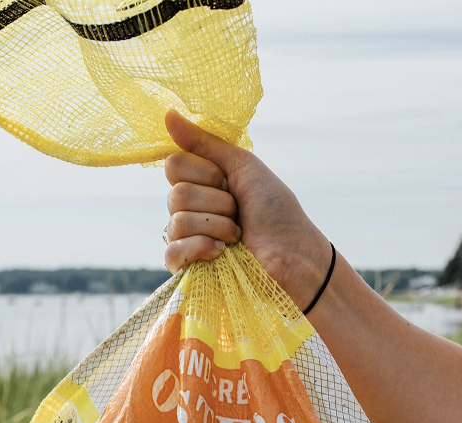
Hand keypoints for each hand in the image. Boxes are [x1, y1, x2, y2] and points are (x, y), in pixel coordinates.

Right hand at [163, 110, 332, 312]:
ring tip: (238, 235)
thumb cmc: (274, 210)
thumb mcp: (243, 166)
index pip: (174, 165)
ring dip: (217, 225)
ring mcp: (186, 240)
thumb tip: (168, 114)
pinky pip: (173, 253)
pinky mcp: (188, 268)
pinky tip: (221, 252)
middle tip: (239, 211)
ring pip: (177, 222)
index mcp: (199, 184)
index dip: (206, 173)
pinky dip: (200, 248)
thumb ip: (204, 143)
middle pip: (176, 194)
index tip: (230, 182)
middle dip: (217, 202)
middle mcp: (188, 210)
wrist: (293, 252)